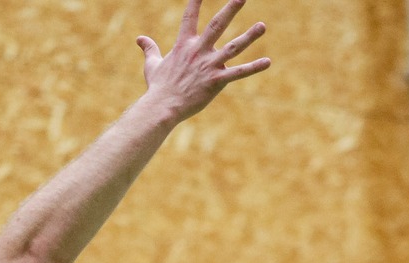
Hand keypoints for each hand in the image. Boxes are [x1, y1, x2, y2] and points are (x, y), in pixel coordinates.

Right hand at [137, 0, 269, 120]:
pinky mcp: (216, 81)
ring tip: (263, 26)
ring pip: (233, 47)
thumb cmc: (158, 87)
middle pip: (217, 25)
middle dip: (230, 9)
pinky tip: (267, 62)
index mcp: (184, 45)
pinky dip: (253, 68)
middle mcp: (198, 51)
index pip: (190, 16)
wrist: (162, 106)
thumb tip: (140, 38)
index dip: (196, 1)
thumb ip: (150, 49)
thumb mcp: (152, 65)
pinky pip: (239, 73)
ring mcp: (209, 65)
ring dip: (249, 36)